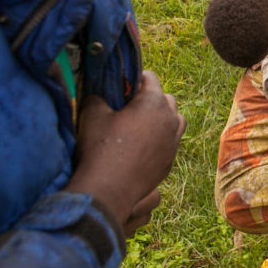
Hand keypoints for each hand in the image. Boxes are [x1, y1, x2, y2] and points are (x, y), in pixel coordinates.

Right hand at [65, 71, 185, 231]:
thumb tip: (98, 94)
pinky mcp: (170, 161)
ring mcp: (173, 141)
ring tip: (140, 125)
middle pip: (166, 99)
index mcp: (153, 102)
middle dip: (151, 98)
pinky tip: (142, 146)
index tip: (122, 87)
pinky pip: (171, 142)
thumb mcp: (92, 115)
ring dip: (162, 118)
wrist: (108, 190)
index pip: (150, 77)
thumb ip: (97, 97)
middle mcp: (170, 119)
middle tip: (129, 107)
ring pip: (175, 120)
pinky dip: (161, 139)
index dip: (134, 79)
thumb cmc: (100, 148)